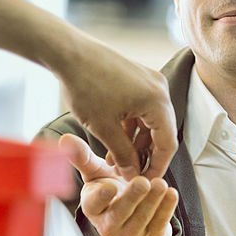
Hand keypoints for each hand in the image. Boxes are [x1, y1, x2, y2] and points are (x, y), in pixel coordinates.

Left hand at [56, 39, 177, 180]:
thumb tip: (132, 175)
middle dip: (147, 155)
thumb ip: (122, 154)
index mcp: (157, 101)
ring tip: (119, 160)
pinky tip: (117, 140)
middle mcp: (160, 89)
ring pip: (151, 121)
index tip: (147, 182)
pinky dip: (133, 126)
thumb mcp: (103, 128)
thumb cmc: (85, 86)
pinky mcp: (139, 79)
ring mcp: (151, 82)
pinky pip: (143, 109)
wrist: (69, 52)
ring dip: (138, 141)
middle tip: (132, 174)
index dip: (158, 166)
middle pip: (162, 131)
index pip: (167, 143)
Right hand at [60, 134, 177, 235]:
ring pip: (142, 218)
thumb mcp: (97, 174)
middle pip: (121, 212)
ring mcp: (130, 234)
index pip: (94, 204)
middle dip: (133, 197)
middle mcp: (109, 224)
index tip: (110, 186)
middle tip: (142, 181)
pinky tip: (171, 194)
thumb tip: (64, 140)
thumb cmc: (111, 189)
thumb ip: (83, 158)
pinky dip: (166, 209)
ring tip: (160, 184)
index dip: (102, 197)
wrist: (132, 214)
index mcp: (94, 208)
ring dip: (153, 201)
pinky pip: (159, 223)